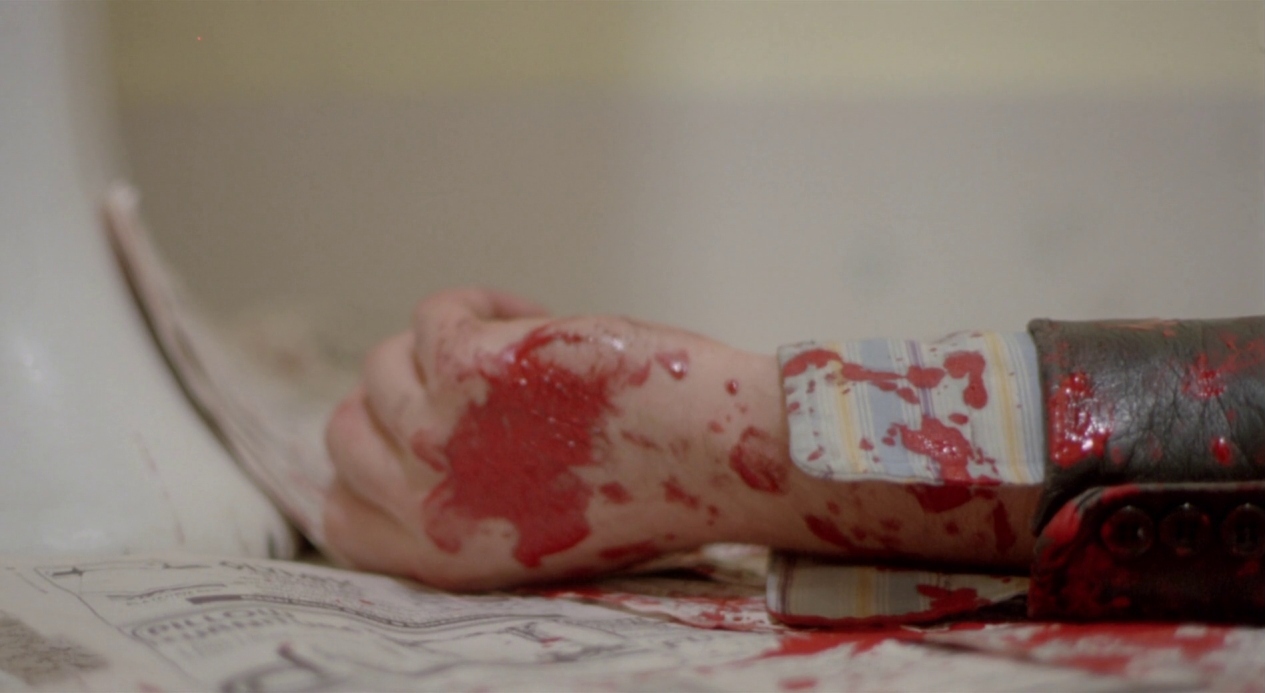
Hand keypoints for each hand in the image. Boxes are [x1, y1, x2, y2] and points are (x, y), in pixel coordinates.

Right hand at [322, 288, 788, 589]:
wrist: (718, 461)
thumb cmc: (651, 488)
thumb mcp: (537, 531)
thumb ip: (474, 501)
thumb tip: (427, 435)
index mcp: (443, 555)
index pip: (341, 517)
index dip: (367, 469)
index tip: (409, 436)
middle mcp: (429, 503)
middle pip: (343, 431)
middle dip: (398, 397)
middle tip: (461, 380)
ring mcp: (441, 433)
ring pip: (384, 363)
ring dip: (442, 345)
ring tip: (512, 347)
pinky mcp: (472, 368)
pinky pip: (434, 314)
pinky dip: (480, 304)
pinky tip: (532, 318)